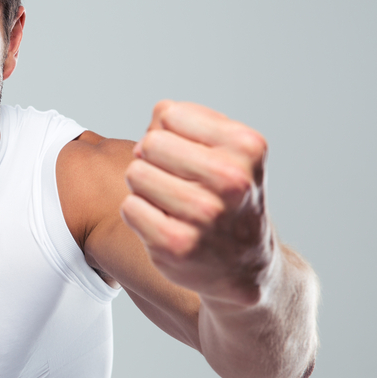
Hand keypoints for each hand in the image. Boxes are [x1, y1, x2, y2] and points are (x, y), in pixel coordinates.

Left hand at [120, 100, 274, 306]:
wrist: (245, 263)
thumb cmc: (226, 195)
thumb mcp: (227, 149)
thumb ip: (188, 120)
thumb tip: (160, 113)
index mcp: (246, 146)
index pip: (170, 114)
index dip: (170, 133)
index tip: (187, 155)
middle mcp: (231, 180)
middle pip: (150, 143)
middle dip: (152, 158)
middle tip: (174, 180)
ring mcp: (204, 215)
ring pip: (135, 173)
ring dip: (144, 186)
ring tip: (169, 201)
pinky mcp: (177, 245)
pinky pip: (130, 207)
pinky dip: (139, 213)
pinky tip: (163, 223)